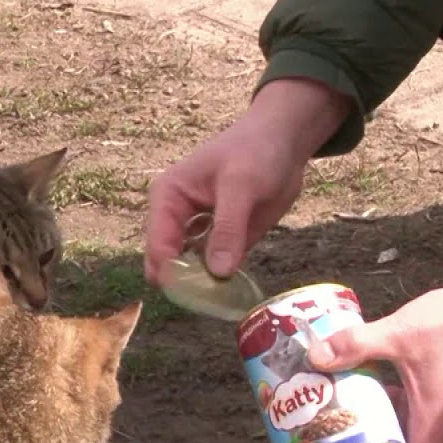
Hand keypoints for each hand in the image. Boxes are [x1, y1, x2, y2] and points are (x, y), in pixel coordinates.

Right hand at [144, 78, 351, 282]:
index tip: (192, 293)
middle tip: (208, 300)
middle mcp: (177, 218)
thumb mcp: (241, 186)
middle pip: (168, 262)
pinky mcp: (222, 240)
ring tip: (219, 299)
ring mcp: (199, 231)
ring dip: (202, 286)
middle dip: (184, 283)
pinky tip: (231, 290)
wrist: (284, 142)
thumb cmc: (255, 152)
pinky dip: (220, 280)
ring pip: (190, 269)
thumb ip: (228, 228)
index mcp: (168, 197)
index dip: (170, 272)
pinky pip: (215, 268)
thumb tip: (218, 273)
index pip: (159, 244)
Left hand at [307, 285, 442, 442]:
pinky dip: (383, 416)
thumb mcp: (399, 334)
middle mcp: (440, 430)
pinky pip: (408, 420)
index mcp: (432, 430)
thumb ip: (356, 344)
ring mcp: (442, 415)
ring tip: (332, 433)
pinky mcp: (441, 398)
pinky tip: (358, 395)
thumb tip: (314, 356)